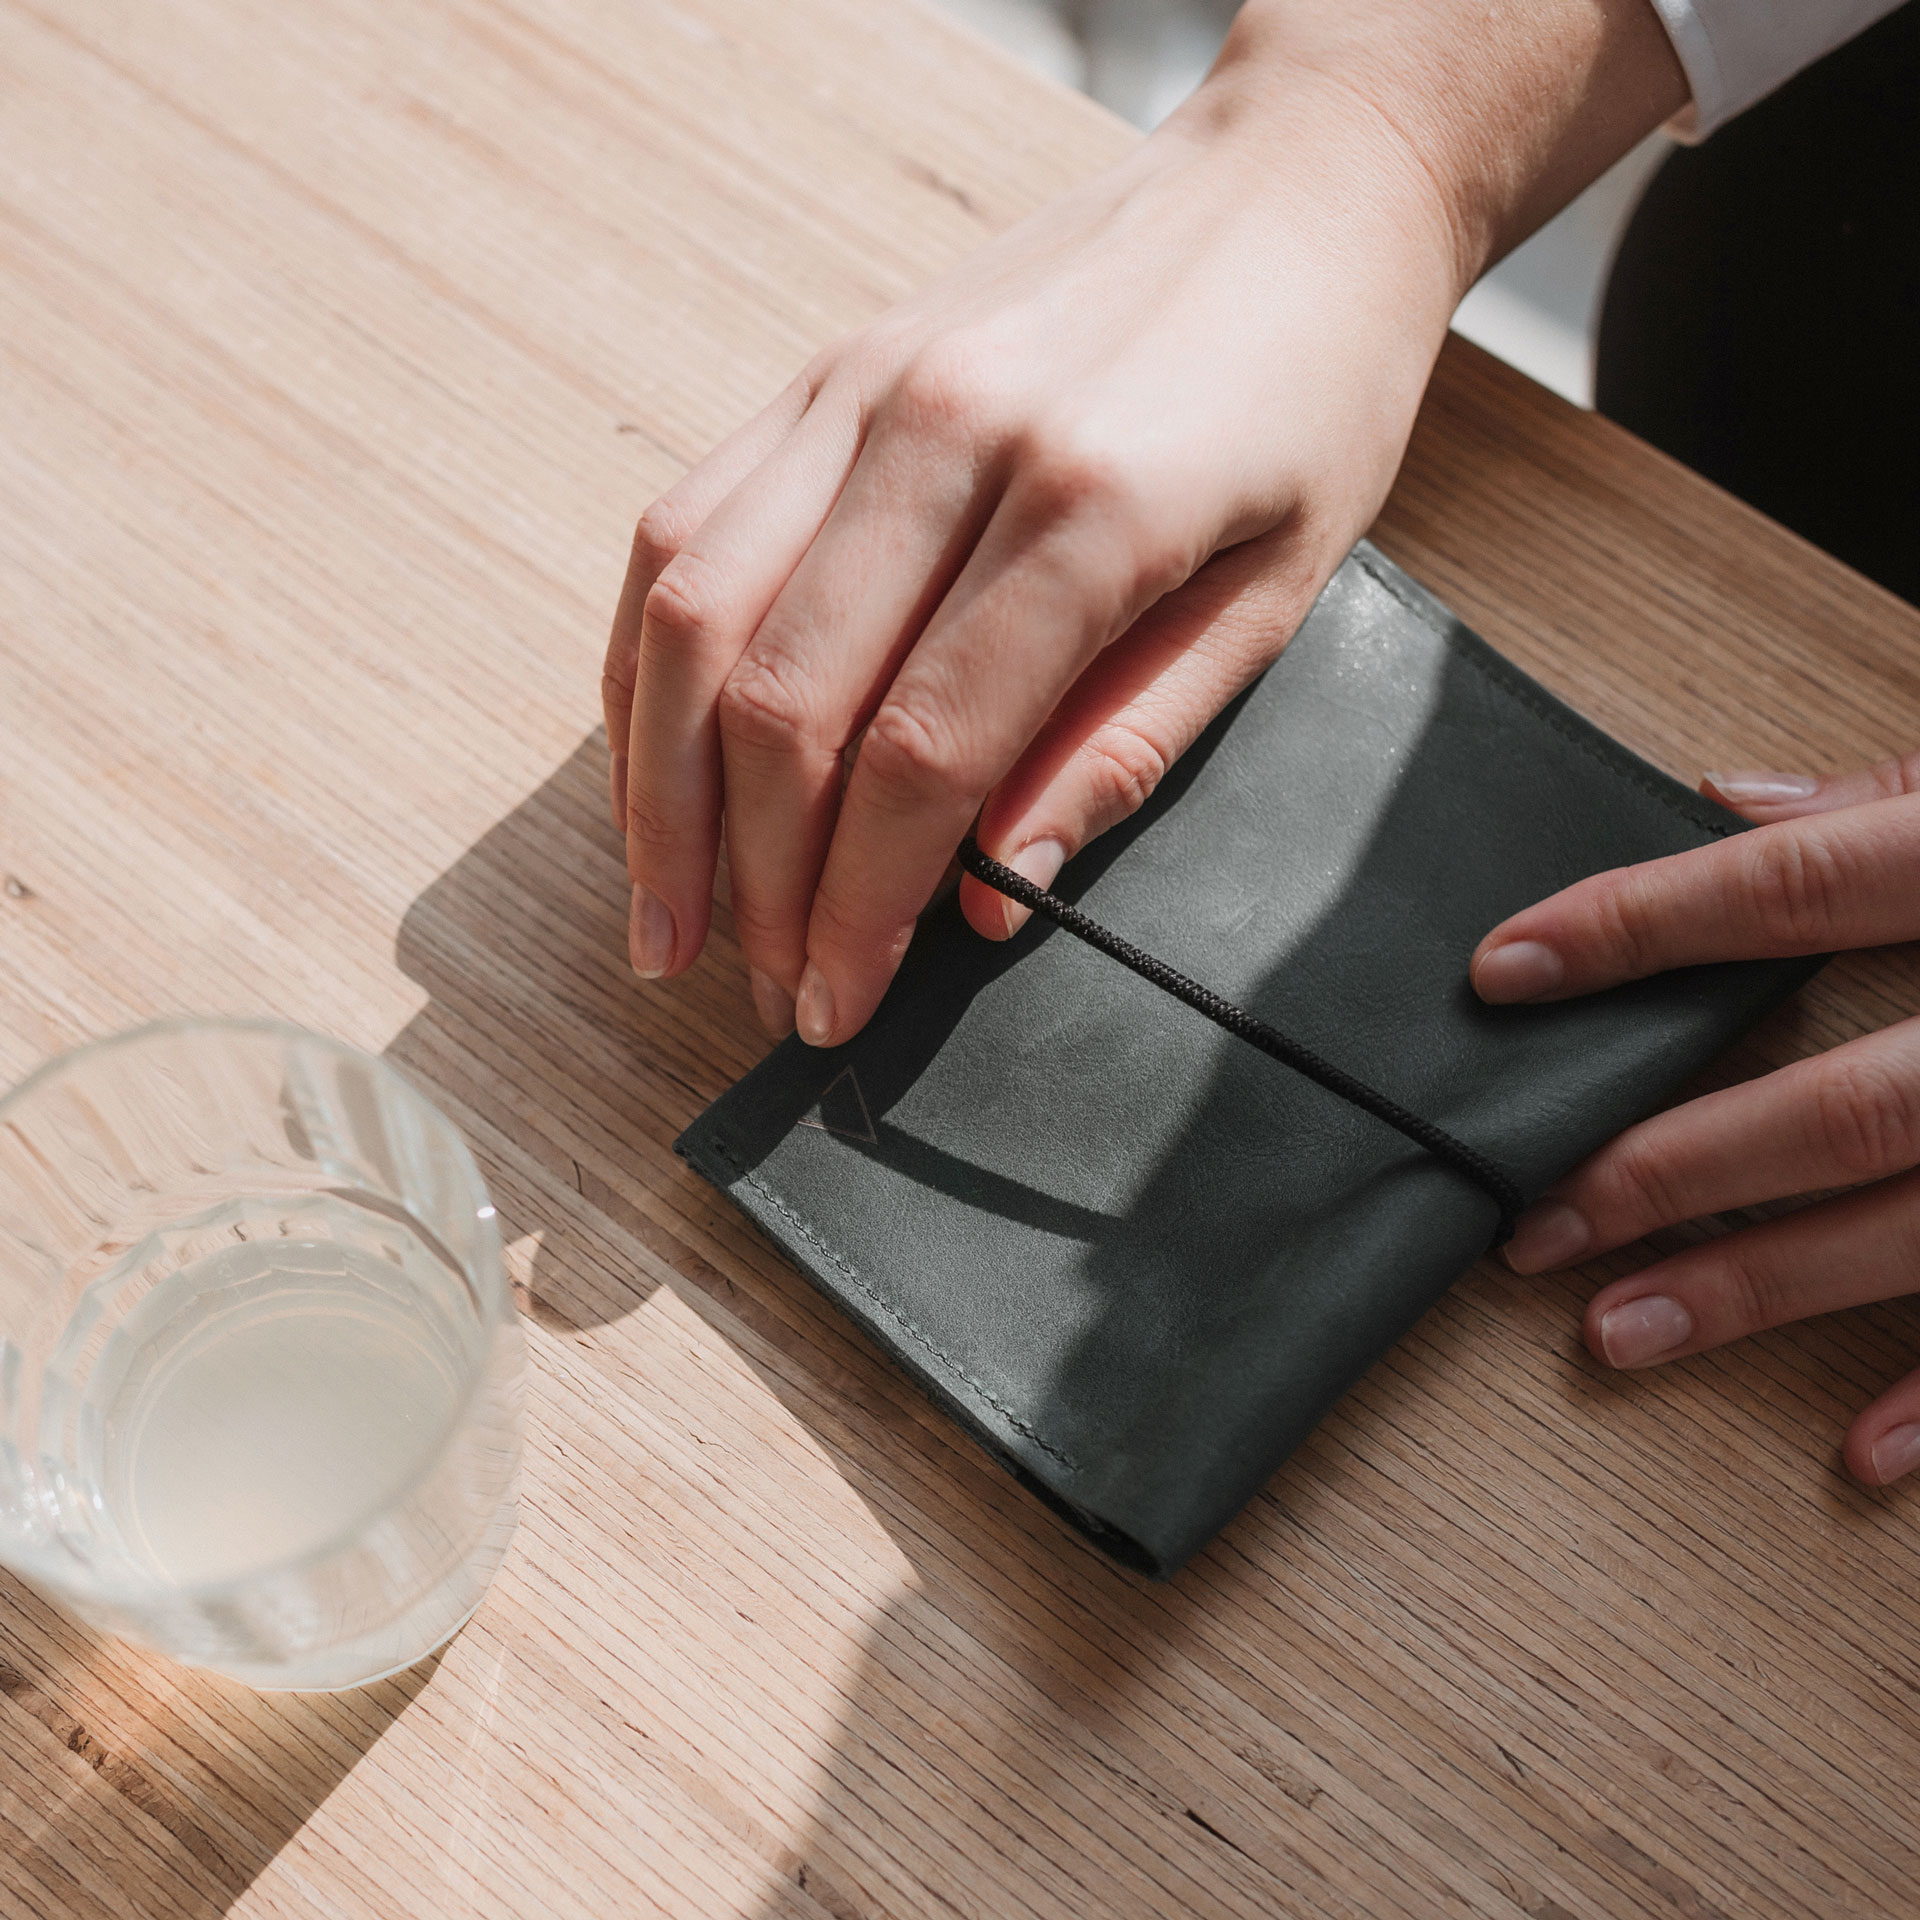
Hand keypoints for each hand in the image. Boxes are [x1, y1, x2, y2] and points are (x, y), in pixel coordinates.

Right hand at [602, 0, 1684, 1044]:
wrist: (1290, 189)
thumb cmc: (1309, 395)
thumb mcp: (1279, 592)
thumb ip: (1126, 743)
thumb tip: (998, 894)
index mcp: (1090, 501)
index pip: (921, 754)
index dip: (861, 906)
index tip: (838, 1003)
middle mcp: (945, 432)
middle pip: (786, 703)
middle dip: (758, 883)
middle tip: (765, 991)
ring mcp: (859, 390)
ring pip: (695, 620)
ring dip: (661, 796)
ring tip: (668, 917)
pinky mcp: (817, 375)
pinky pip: (682, 534)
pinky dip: (648, 671)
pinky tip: (655, 766)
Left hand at [1473, 756, 1919, 1483]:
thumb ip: (1896, 795)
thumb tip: (1722, 797)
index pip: (1798, 892)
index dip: (1641, 927)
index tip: (1504, 972)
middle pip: (1846, 1100)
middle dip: (1676, 1166)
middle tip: (1533, 1218)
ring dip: (1766, 1292)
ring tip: (1615, 1332)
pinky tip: (1862, 1456)